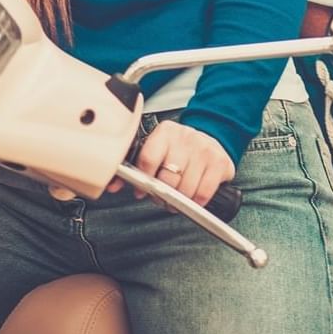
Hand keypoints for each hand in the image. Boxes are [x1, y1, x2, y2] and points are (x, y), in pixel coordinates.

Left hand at [118, 119, 234, 207]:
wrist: (211, 136)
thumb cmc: (177, 149)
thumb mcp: (157, 149)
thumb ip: (135, 167)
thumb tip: (112, 186)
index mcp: (165, 132)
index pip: (148, 159)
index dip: (143, 181)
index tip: (142, 190)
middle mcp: (186, 137)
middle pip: (167, 179)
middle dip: (162, 195)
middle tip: (162, 197)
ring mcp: (204, 149)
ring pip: (186, 189)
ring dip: (179, 201)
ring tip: (177, 198)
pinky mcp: (220, 162)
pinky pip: (204, 193)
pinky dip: (197, 201)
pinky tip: (193, 197)